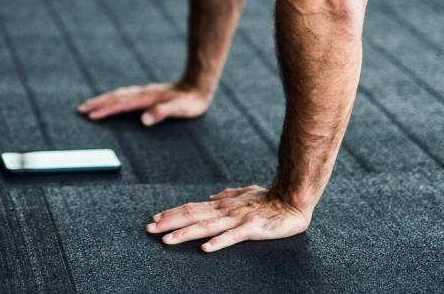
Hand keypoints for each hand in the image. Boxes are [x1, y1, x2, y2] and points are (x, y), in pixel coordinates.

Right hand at [77, 80, 211, 125]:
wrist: (198, 84)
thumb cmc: (190, 101)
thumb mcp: (180, 109)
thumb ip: (162, 113)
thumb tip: (144, 120)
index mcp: (146, 99)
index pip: (121, 104)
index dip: (105, 110)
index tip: (90, 115)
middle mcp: (142, 93)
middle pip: (115, 97)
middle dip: (97, 103)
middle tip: (80, 109)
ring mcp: (144, 92)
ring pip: (118, 94)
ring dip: (103, 99)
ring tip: (90, 104)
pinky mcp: (147, 93)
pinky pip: (125, 94)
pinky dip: (114, 97)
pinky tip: (113, 99)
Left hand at [146, 185, 311, 251]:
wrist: (294, 198)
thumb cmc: (270, 198)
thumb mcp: (245, 194)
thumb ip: (228, 195)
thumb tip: (211, 197)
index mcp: (223, 204)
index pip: (192, 208)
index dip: (173, 213)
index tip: (155, 218)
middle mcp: (226, 210)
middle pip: (193, 216)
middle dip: (169, 223)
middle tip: (149, 229)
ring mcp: (238, 219)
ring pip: (207, 227)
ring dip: (185, 233)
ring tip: (168, 240)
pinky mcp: (253, 228)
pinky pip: (233, 237)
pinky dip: (219, 242)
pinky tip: (206, 248)